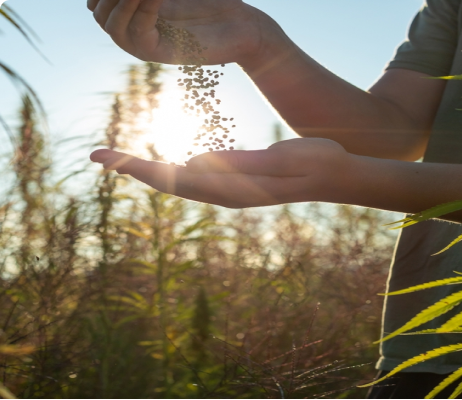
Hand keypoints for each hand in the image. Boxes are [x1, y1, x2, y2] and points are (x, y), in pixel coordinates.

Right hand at [87, 0, 282, 65]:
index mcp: (139, 13)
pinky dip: (141, 8)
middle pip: (100, 15)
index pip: (97, 4)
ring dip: (120, 0)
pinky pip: (139, 33)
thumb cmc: (219, 4)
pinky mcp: (164, 55)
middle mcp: (139, 31)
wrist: (245, 28)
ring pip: (113, 27)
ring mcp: (150, 46)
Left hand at [90, 138, 355, 207]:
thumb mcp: (283, 158)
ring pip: (179, 182)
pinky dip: (169, 170)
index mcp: (234, 187)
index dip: (140, 168)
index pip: (177, 179)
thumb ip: (242, 163)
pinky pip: (195, 179)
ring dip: (147, 170)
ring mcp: (231, 190)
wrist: (337, 178)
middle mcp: (226, 193)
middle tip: (97, 155)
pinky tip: (160, 165)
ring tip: (117, 160)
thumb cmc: (317, 163)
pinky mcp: (237, 183)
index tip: (108, 158)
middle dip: (133, 168)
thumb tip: (195, 163)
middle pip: (170, 182)